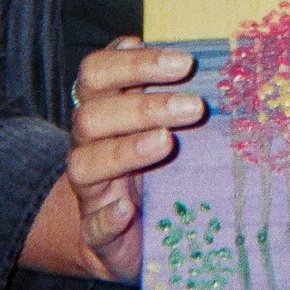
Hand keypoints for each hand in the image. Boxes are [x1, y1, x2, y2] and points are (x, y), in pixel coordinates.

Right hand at [20, 38, 203, 280]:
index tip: (184, 63)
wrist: (133, 235)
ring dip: (125, 151)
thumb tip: (205, 54)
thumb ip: (172, 90)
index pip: (97, 73)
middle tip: (195, 107)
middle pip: (92, 116)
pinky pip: (92, 225)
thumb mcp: (165, 124)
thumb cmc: (158, 166)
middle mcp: (89, 146)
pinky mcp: (98, 235)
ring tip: (166, 143)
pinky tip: (126, 209)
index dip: (134, 63)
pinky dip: (107, 216)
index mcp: (104, 110)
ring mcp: (90, 191)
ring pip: (84, 165)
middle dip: (142, 106)